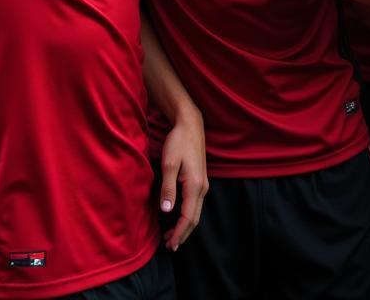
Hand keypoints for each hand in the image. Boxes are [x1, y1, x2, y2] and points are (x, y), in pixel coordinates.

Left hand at [159, 108, 207, 250]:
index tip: (170, 245)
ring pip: (196, 212)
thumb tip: (167, 211)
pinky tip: (176, 215)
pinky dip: (187, 215)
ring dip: (184, 226)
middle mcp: (202, 188)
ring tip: (170, 235)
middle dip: (182, 234)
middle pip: (194, 219)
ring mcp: (203, 184)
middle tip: (169, 246)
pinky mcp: (200, 179)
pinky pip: (195, 204)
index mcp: (195, 186)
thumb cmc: (178, 142)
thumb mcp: (169, 164)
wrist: (190, 124)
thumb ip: (168, 188)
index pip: (188, 217)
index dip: (179, 233)